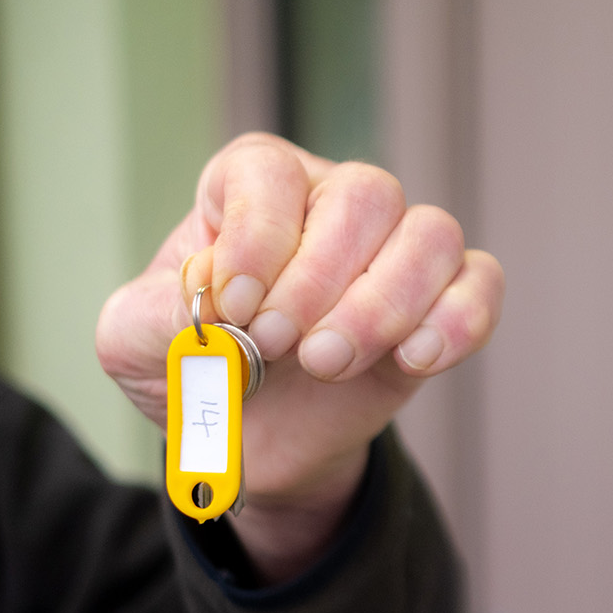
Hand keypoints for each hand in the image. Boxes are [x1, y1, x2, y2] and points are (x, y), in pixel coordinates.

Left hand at [96, 134, 503, 580]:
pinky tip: (412, 362)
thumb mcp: (132, 342)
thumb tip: (213, 304)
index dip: (257, 236)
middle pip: (365, 195)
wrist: (248, 440)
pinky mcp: (439, 305)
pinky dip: (456, 322)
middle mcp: (330, 204)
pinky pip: (479, 283)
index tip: (233, 307)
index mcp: (250, 190)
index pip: (270, 172)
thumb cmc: (192, 367)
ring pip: (431, 235)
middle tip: (277, 345)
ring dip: (383, 306)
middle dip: (320, 280)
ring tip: (330, 363)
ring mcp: (393, 251)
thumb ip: (157, 313)